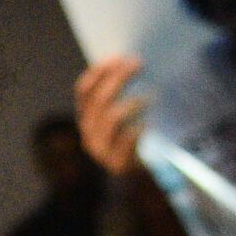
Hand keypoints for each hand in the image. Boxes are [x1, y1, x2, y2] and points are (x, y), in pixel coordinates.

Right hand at [73, 56, 148, 176]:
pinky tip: (149, 122)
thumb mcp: (123, 116)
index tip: (118, 58)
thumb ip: (120, 95)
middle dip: (119, 78)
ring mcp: (101, 151)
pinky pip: (127, 138)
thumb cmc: (135, 141)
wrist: (140, 178)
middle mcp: (88, 135)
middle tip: (138, 65)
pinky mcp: (116, 164)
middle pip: (99, 100)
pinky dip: (138, 127)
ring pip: (112, 117)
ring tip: (151, 96)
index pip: (84, 91)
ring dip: (133, 102)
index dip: (99, 72)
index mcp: (86, 119)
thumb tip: (131, 62)